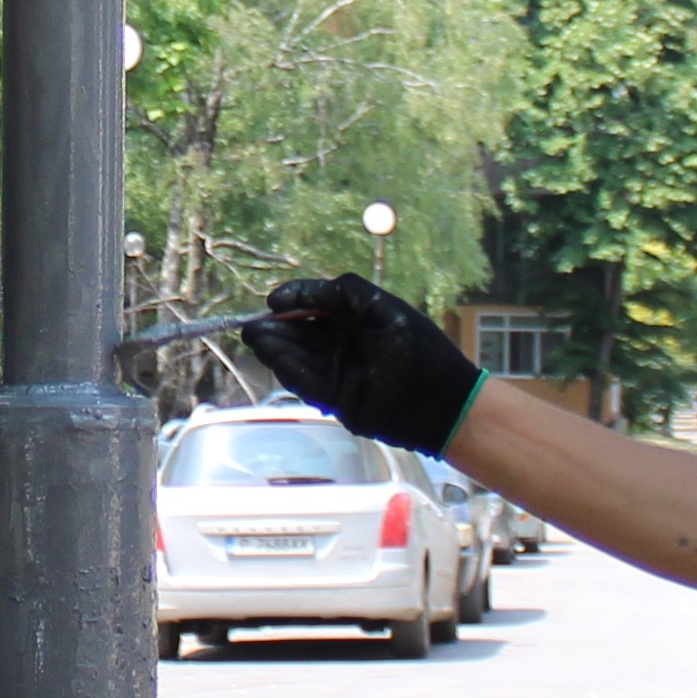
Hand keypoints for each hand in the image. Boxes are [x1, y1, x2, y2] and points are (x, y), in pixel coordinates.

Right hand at [240, 273, 480, 455]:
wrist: (445, 405)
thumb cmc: (421, 351)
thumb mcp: (385, 310)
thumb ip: (347, 293)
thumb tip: (302, 294)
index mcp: (356, 319)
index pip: (314, 306)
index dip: (293, 300)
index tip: (274, 301)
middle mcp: (343, 344)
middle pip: (300, 332)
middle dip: (275, 327)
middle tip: (250, 326)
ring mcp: (338, 372)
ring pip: (298, 357)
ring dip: (276, 348)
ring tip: (257, 339)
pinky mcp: (335, 400)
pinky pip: (306, 382)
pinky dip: (289, 370)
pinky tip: (276, 357)